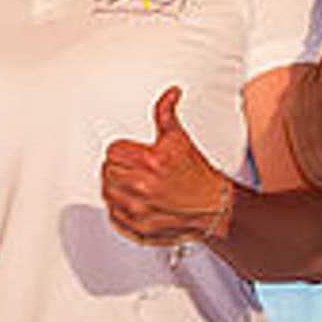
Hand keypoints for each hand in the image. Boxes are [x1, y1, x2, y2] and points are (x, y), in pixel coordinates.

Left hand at [101, 87, 234, 246]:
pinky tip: (136, 201)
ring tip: (134, 184)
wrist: (214, 207)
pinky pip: (113, 214)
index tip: (131, 154)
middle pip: (107, 171)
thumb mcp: (180, 139)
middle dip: (119, 168)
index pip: (113, 151)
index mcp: (152, 162)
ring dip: (116, 187)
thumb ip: (166, 114)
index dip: (122, 151)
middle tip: (135, 169)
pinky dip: (120, 208)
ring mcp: (140, 210)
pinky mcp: (139, 228)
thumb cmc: (197, 174)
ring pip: (107, 193)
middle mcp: (144, 187)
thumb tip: (170, 93)